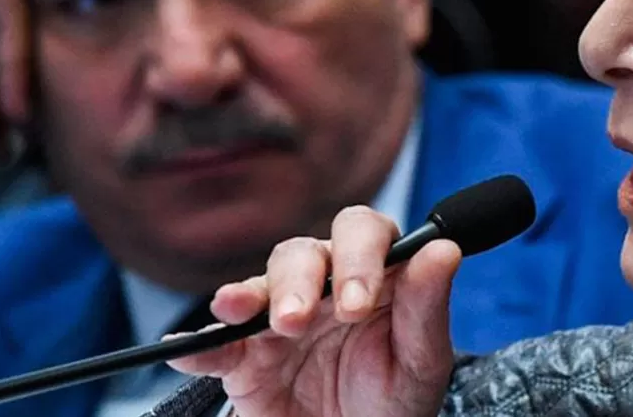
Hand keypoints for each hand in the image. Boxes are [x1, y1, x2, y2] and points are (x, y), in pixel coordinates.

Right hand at [168, 206, 461, 416]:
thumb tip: (444, 248)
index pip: (364, 232)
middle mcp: (325, 286)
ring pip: (261, 285)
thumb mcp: (422, 361)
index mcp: (375, 275)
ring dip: (256, 296)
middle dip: (301, 278)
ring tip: (261, 320)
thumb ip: (427, 306)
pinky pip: (216, 347)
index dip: (360, 255)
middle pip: (304, 252)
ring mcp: (280, 320)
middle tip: (303, 319)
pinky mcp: (244, 361)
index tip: (360, 302)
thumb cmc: (395, 401)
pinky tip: (187, 349)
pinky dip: (200, 346)